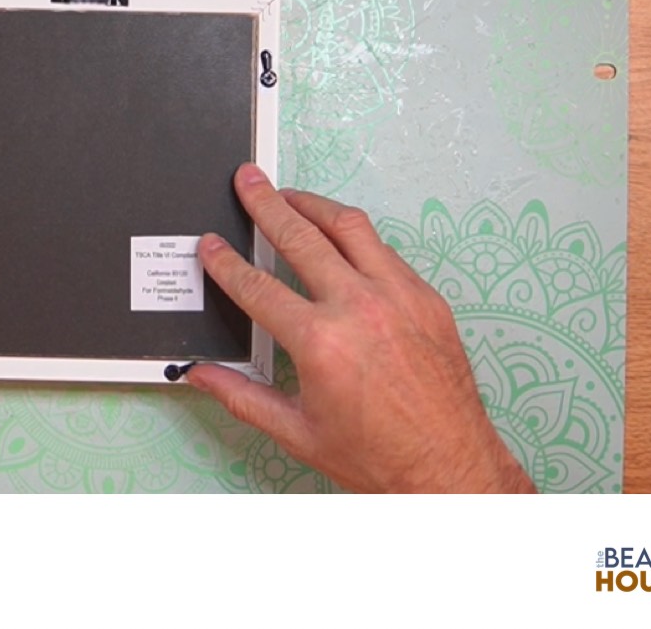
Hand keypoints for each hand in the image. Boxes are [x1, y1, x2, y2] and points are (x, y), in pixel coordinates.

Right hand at [187, 163, 533, 492]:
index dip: (226, 263)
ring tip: (292, 195)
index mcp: (321, 343)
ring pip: (350, 228)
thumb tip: (201, 376)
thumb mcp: (296, 431)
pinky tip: (340, 238)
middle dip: (266, 204)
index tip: (212, 246)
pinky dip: (355, 237)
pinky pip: (385, 251)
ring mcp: (399, 298)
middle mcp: (360, 310)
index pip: (257, 287)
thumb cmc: (381, 457)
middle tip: (249, 182)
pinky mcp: (426, 299)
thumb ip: (241, 395)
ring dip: (315, 206)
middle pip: (300, 236)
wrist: (448, 468)